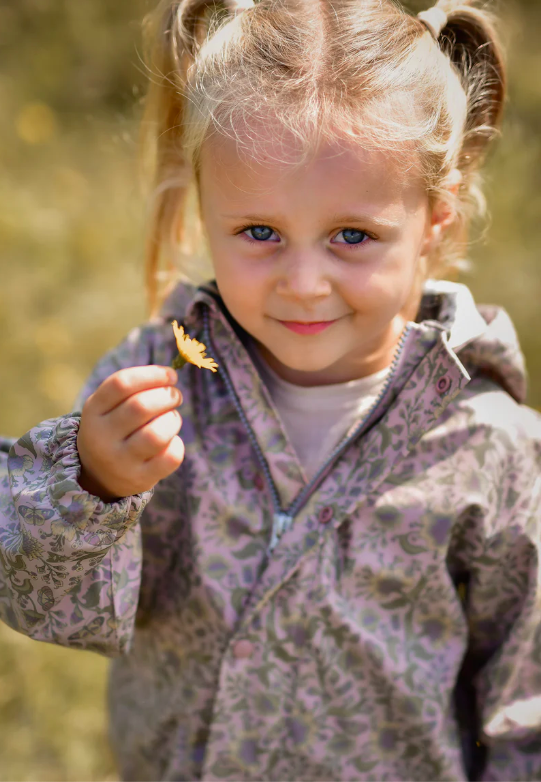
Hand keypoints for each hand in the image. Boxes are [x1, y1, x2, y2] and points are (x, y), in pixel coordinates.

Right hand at [76, 366, 183, 500]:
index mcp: (93, 410)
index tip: (171, 375)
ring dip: (173, 420)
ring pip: (156, 435)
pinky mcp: (138, 479)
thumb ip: (134, 387)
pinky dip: (177, 444)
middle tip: (175, 395)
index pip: (122, 384)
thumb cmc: (114, 428)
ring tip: (172, 418)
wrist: (98, 474)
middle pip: (141, 407)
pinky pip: (170, 458)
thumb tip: (171, 374)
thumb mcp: (109, 406)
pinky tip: (171, 441)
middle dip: (167, 396)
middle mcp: (102, 437)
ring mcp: (119, 461)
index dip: (152, 374)